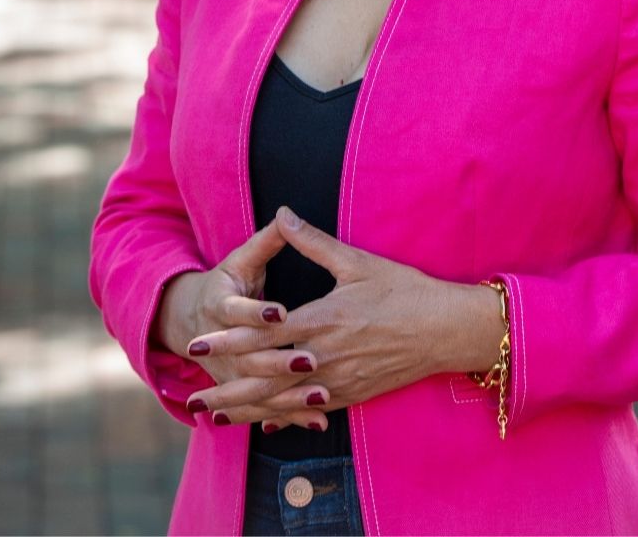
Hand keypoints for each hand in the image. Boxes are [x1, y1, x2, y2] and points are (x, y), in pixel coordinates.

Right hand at [156, 218, 330, 432]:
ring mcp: (229, 373)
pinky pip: (266, 408)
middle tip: (309, 360)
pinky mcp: (242, 390)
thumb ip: (266, 242)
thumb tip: (286, 214)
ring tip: (320, 395)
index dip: (257, 312)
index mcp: (220, 307)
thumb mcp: (241, 260)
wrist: (190, 320)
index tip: (279, 313)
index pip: (237, 312)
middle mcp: (220, 346)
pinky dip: (291, 416)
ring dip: (287, 395)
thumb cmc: (226, 283)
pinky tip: (318, 419)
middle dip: (277, 361)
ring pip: (258, 389)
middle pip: (249, 357)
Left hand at [183, 205, 502, 428]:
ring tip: (214, 416)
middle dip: (227, 385)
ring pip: (282, 401)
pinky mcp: (352, 394)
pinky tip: (262, 424)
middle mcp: (325, 355)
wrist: (445, 329)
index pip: (265, 331)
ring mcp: (338, 381)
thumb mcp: (357, 261)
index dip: (229, 338)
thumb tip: (283, 214)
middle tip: (192, 397)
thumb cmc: (404, 291)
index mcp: (323, 318)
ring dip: (246, 409)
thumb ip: (313, 242)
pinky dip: (282, 417)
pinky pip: (308, 411)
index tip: (199, 343)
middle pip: (265, 374)